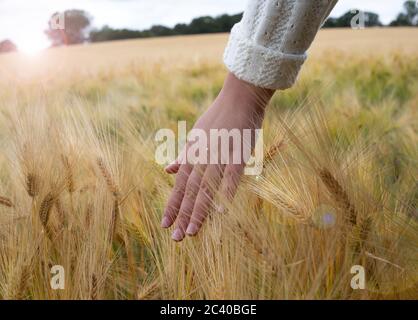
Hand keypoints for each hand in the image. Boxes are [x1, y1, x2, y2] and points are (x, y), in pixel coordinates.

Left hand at [161, 73, 273, 240]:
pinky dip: (225, 194)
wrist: (239, 97)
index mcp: (192, 154)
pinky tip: (222, 212)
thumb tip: (167, 170)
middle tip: (176, 238)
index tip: (164, 224)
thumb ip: (183, 155)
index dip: (172, 205)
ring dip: (199, 211)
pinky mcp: (238, 155)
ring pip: (206, 188)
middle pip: (190, 191)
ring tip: (192, 232)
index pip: (179, 185)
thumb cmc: (218, 117)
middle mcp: (202, 157)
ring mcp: (219, 156)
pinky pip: (231, 178)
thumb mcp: (195, 135)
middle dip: (182, 214)